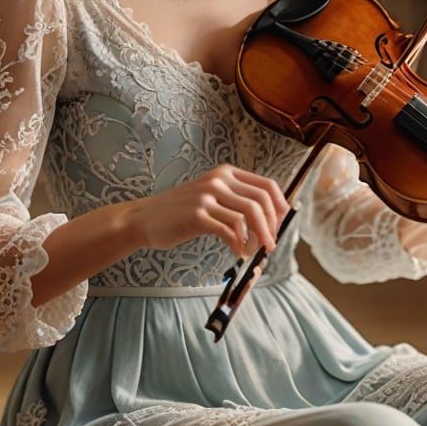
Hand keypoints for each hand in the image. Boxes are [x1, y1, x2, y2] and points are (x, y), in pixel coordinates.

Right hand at [124, 164, 288, 258]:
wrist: (145, 218)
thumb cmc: (182, 212)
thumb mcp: (211, 195)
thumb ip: (236, 200)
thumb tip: (271, 220)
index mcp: (226, 173)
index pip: (267, 185)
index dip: (280, 206)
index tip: (281, 225)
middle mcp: (219, 180)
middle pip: (261, 201)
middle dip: (271, 226)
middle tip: (270, 245)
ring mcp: (207, 196)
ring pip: (248, 214)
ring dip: (258, 237)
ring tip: (253, 251)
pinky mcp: (197, 214)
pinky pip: (230, 230)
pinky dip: (239, 244)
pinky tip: (237, 252)